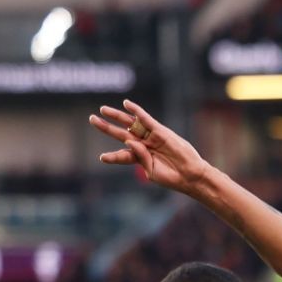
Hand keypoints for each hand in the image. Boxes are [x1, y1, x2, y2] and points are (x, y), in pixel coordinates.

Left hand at [90, 100, 211, 195]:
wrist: (188, 175)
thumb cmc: (171, 177)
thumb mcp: (151, 171)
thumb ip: (139, 156)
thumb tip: (129, 140)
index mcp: (140, 158)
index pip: (122, 155)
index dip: (112, 156)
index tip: (102, 157)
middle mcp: (143, 145)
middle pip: (121, 134)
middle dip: (107, 127)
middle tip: (92, 119)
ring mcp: (151, 137)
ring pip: (130, 124)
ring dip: (117, 116)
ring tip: (103, 110)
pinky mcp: (160, 131)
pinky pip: (146, 119)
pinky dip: (137, 111)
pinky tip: (126, 104)